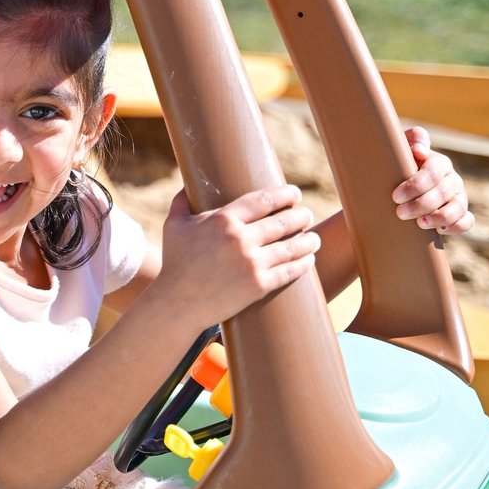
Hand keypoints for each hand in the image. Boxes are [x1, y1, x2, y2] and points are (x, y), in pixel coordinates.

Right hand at [157, 184, 320, 330]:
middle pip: (284, 221)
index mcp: (223, 220)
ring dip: (309, 240)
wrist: (177, 304)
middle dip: (301, 216)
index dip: (285, 195)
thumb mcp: (174, 227)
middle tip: (306, 215)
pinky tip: (309, 259)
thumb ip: (182, 202)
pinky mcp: (259, 286)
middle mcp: (241, 239)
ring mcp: (252, 263)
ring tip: (314, 238)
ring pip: (292, 247)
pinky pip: (289, 271)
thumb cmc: (175, 263)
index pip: (265, 200)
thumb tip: (188, 184)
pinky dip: (303, 264)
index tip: (295, 194)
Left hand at [392, 126, 473, 234]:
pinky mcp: (461, 213)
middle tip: (400, 213)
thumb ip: (412, 139)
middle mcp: (451, 178)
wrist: (402, 187)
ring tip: (420, 224)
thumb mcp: (401, 149)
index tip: (395, 196)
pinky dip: (457, 226)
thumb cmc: (398, 166)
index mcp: (438, 163)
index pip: (432, 172)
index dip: (415, 185)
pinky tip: (440, 230)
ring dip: (439, 217)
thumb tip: (420, 150)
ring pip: (458, 207)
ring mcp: (459, 196)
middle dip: (421, 205)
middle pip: (442, 192)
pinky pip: (467, 221)